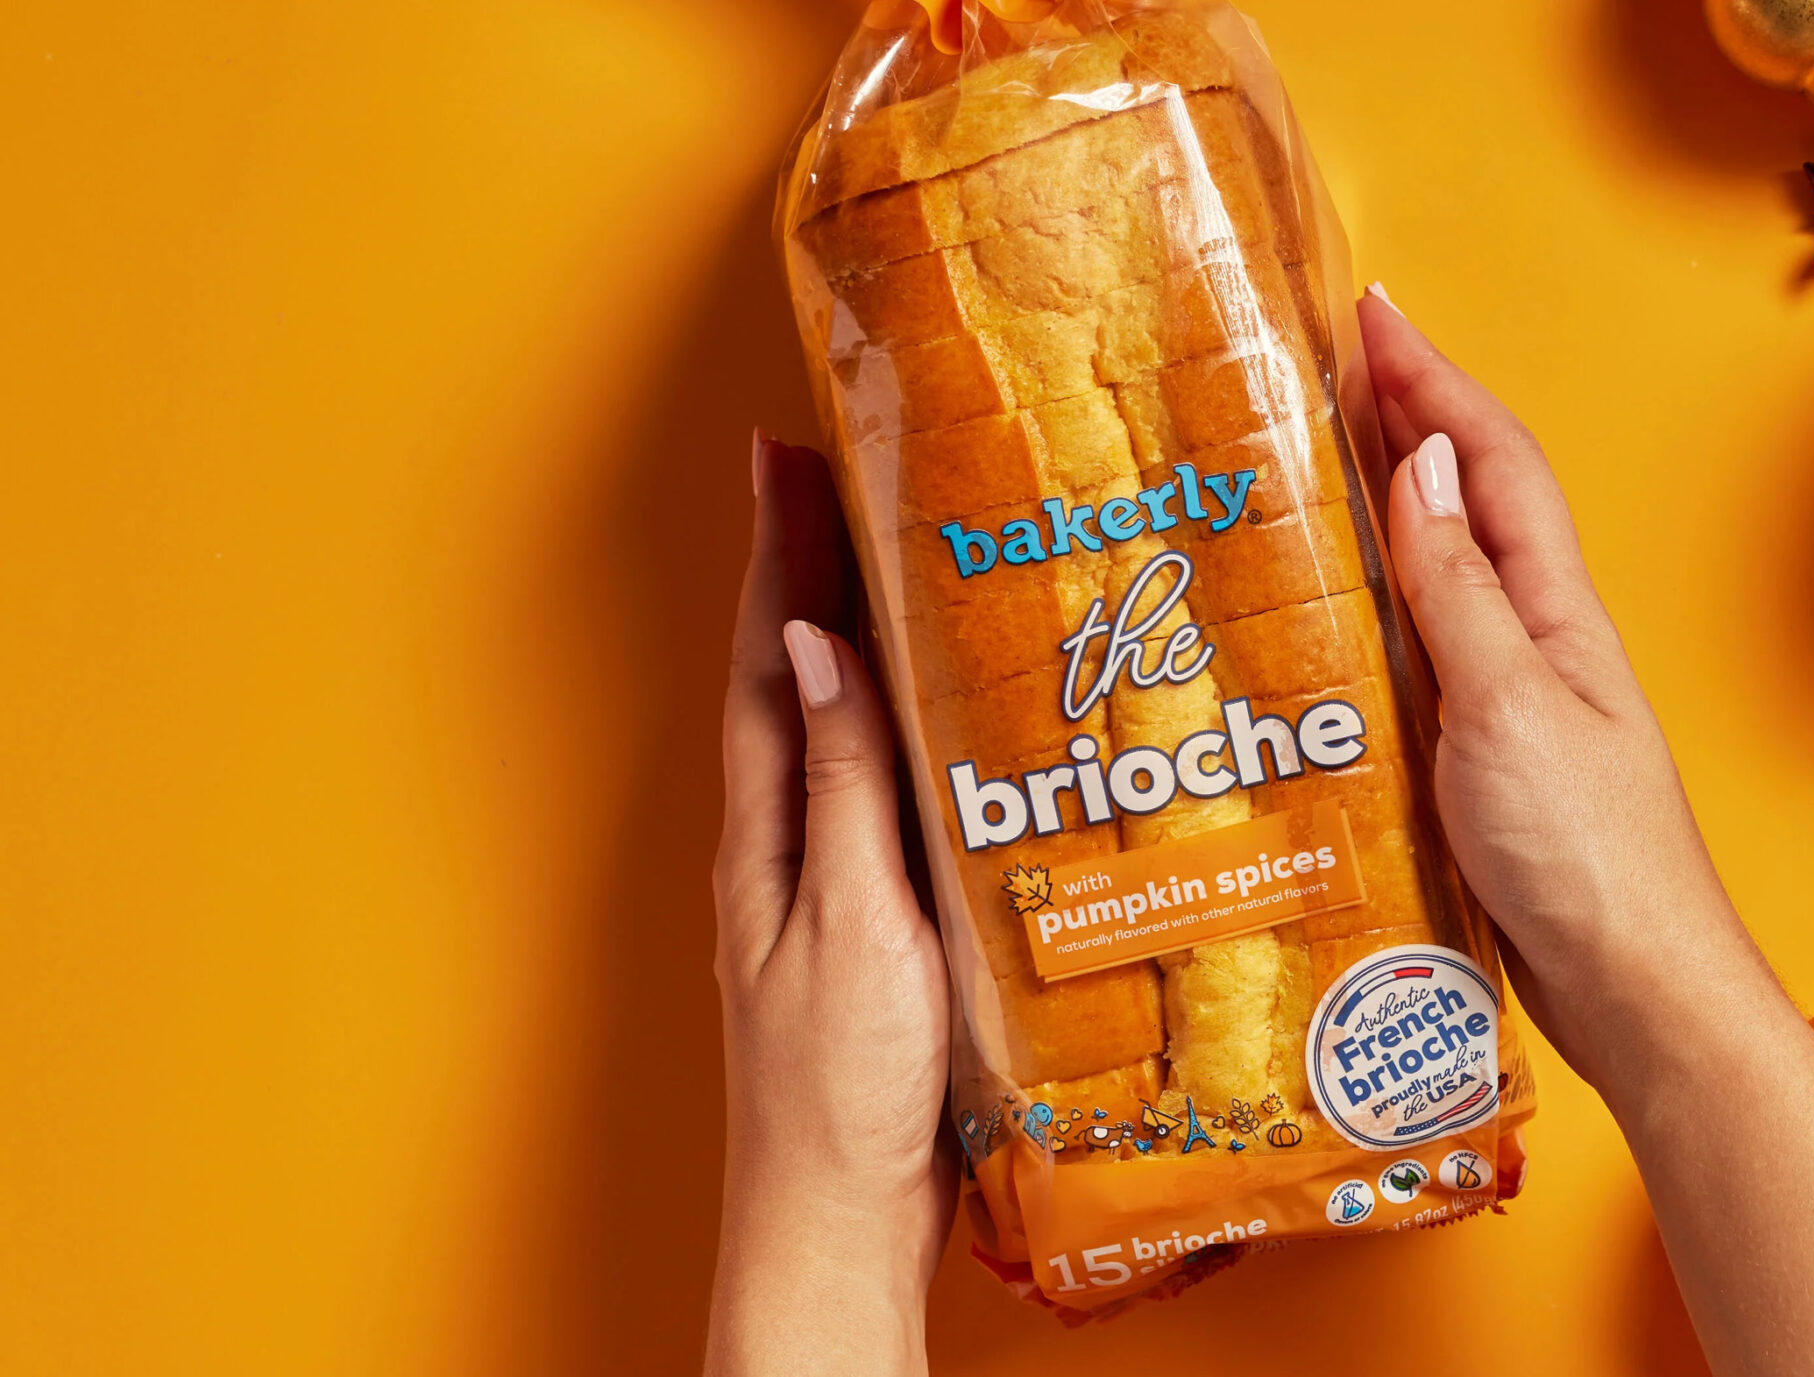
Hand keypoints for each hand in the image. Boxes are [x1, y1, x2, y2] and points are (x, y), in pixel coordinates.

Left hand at [705, 434, 951, 1376]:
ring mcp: (817, 885)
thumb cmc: (841, 1091)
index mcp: (768, 835)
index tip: (782, 453)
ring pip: (825, 730)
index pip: (765, 661)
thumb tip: (812, 646)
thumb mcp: (854, 922)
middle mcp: (781, 846)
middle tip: (834, 472)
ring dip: (842, 638)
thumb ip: (842, 785)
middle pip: (785, 679)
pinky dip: (888, 728)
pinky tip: (933, 724)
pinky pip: (866, 792)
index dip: (773, 554)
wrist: (841, 1221)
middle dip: (801, 570)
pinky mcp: (864, 924)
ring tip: (883, 560)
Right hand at [1359, 289, 1737, 1092]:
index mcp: (1554, 608)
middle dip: (1404, 418)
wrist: (1636, 992)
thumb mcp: (1509, 705)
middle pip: (1467, 501)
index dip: (1431, 377)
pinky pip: (1419, 653)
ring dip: (1383, 506)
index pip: (1489, 460)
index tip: (1367, 311)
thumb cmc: (1586, 855)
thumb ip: (1458, 590)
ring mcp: (1510, 699)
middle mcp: (1535, 638)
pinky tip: (1325, 621)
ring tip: (1307, 464)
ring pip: (1441, 574)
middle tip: (1322, 364)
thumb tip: (1415, 465)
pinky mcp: (1480, 763)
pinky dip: (1373, 607)